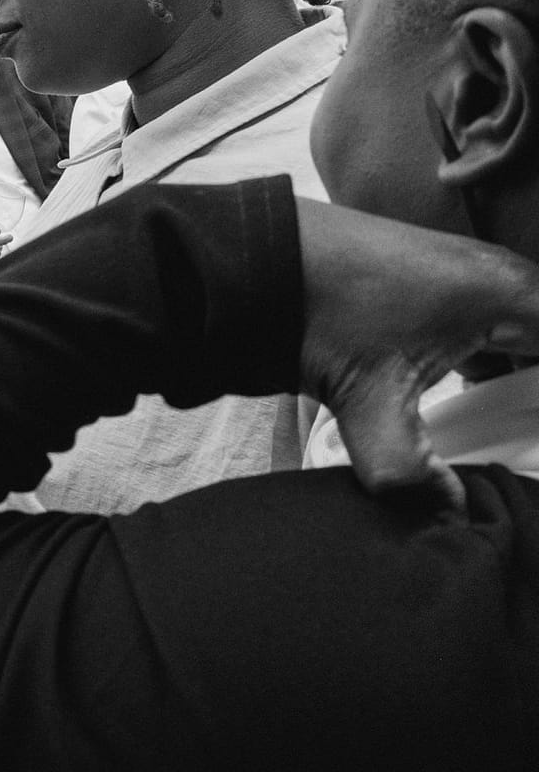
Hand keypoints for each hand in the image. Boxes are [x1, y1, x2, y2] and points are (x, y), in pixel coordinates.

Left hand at [295, 198, 538, 511]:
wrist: (258, 257)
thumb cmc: (322, 313)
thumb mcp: (369, 405)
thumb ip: (410, 471)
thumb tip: (449, 515)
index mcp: (515, 295)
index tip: (527, 437)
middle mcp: (505, 277)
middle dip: (532, 399)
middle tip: (519, 441)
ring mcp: (472, 276)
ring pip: (524, 340)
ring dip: (520, 383)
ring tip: (509, 432)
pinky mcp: (440, 285)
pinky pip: (493, 331)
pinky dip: (494, 367)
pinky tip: (473, 406)